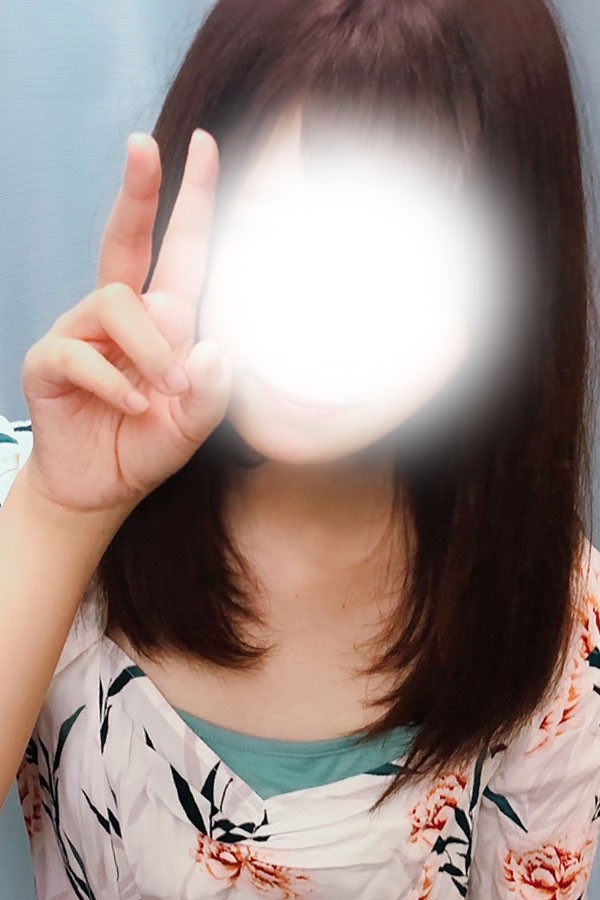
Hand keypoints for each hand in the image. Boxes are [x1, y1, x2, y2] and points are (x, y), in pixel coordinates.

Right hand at [21, 130, 230, 514]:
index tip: (204, 144)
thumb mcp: (193, 426)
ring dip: (148, 348)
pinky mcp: (51, 361)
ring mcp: (82, 334)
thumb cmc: (146, 445)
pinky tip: (129, 407)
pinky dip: (111, 382)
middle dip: (139, 191)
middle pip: (126, 238)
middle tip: (145, 144)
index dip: (193, 199)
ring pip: (116, 300)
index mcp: (165, 322)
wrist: (100, 487)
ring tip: (160, 392)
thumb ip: (212, 394)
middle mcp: (123, 317)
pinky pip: (80, 351)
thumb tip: (212, 350)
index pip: (182, 250)